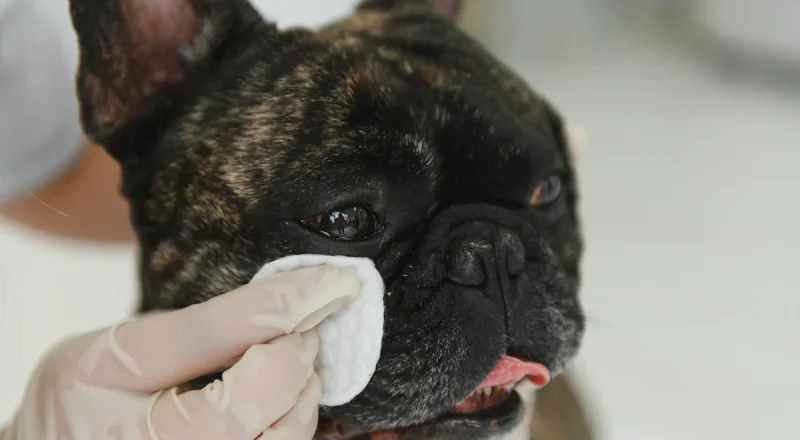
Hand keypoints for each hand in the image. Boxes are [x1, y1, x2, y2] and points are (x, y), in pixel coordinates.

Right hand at [1, 265, 360, 439]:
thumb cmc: (86, 399)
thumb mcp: (116, 348)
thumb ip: (189, 332)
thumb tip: (283, 311)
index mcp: (105, 377)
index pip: (210, 334)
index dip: (283, 302)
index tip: (334, 281)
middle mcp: (138, 439)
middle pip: (248, 406)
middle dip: (294, 358)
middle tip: (306, 332)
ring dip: (303, 396)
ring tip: (298, 367)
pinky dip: (293, 426)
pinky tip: (290, 403)